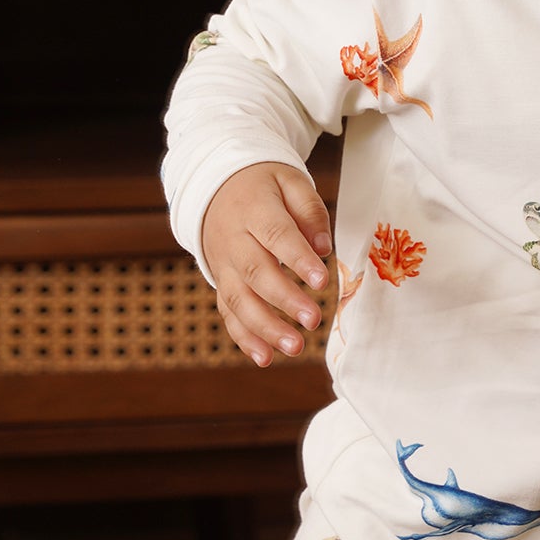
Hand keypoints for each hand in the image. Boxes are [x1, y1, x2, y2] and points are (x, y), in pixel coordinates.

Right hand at [202, 162, 335, 367]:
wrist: (216, 187)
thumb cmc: (264, 186)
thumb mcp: (289, 181)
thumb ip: (310, 210)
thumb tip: (323, 247)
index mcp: (254, 209)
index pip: (276, 235)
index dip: (298, 259)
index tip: (322, 282)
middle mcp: (233, 240)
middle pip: (256, 272)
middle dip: (284, 300)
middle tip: (313, 321)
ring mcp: (223, 264)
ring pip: (239, 299)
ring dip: (265, 327)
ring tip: (295, 348)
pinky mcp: (221, 282)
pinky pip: (228, 312)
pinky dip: (244, 337)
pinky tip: (265, 358)